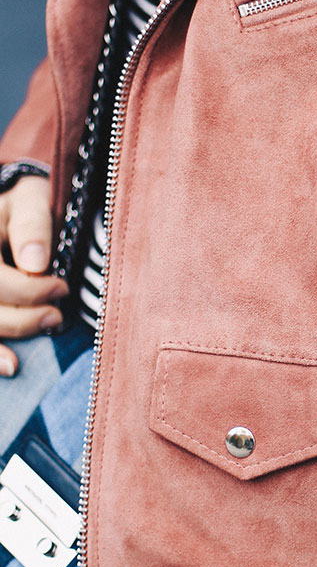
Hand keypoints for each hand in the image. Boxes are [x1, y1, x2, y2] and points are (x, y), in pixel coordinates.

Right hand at [0, 175, 68, 375]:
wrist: (6, 210)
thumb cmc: (22, 204)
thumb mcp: (30, 200)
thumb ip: (33, 225)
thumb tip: (36, 263)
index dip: (29, 290)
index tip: (61, 289)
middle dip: (21, 318)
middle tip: (56, 318)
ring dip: (4, 340)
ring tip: (37, 343)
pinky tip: (12, 366)